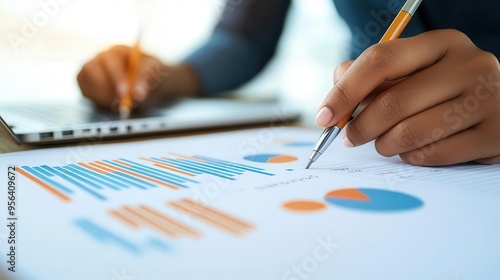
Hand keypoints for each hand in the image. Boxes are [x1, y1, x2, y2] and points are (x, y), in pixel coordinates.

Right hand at [77, 45, 199, 110]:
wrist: (151, 83)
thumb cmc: (152, 76)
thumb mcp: (155, 75)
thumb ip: (147, 81)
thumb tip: (138, 94)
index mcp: (119, 51)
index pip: (110, 60)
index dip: (115, 77)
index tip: (125, 93)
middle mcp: (102, 58)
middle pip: (90, 68)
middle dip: (104, 88)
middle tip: (119, 101)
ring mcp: (93, 70)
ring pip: (85, 79)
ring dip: (100, 94)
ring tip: (118, 102)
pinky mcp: (88, 83)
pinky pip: (84, 90)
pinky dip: (95, 98)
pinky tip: (110, 102)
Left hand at [316, 29, 499, 165]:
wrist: (498, 107)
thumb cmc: (440, 91)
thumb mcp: (410, 72)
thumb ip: (369, 76)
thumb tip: (333, 97)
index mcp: (442, 43)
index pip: (381, 60)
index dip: (345, 91)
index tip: (324, 116)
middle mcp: (469, 65)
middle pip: (393, 101)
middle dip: (360, 126)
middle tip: (350, 137)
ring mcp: (487, 100)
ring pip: (410, 133)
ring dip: (384, 145)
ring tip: (384, 143)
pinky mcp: (493, 135)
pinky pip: (431, 155)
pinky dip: (410, 157)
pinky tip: (413, 150)